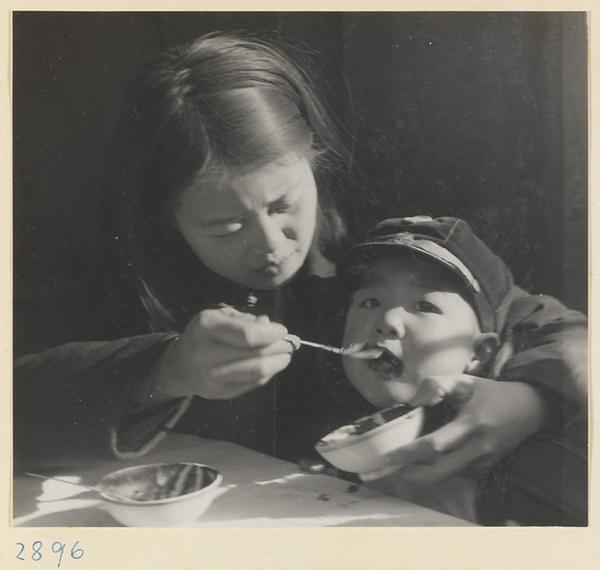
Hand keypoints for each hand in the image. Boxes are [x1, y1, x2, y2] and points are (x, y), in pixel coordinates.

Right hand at [151, 307, 293, 402]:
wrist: (181, 366)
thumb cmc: (205, 335)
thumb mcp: (220, 316)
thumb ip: (245, 319)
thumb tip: (269, 325)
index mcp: (207, 327)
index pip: (248, 334)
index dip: (271, 334)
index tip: (282, 331)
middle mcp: (207, 352)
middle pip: (256, 354)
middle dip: (280, 347)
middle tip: (291, 343)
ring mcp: (214, 376)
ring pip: (258, 372)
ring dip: (278, 363)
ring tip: (286, 355)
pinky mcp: (222, 393)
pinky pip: (254, 383)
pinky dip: (269, 373)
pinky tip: (272, 365)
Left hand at [360, 375, 549, 483]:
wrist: (530, 409)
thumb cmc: (490, 393)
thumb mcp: (464, 380)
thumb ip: (437, 384)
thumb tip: (414, 401)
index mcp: (472, 424)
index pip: (436, 445)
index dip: (410, 453)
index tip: (389, 456)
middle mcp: (479, 448)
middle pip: (440, 472)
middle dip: (412, 474)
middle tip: (387, 469)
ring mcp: (484, 462)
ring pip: (447, 476)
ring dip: (421, 474)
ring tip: (399, 465)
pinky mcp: (486, 469)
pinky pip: (456, 474)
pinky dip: (437, 470)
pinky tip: (422, 463)